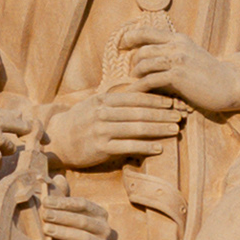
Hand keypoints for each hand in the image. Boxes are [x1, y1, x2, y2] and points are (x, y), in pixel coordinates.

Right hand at [43, 91, 173, 170]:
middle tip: (181, 115)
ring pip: (135, 128)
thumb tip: (142, 91)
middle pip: (139, 112)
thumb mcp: (96, 103)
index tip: (174, 101)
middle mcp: (103, 113)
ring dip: (158, 129)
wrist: (58, 139)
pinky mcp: (100, 148)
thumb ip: (116, 99)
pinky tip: (159, 148)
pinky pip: (127, 147)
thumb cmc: (82, 120)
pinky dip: (145, 147)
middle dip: (162, 113)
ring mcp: (101, 131)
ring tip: (175, 130)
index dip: (156, 99)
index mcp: (104, 100)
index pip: (135, 97)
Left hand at [115, 32, 239, 119]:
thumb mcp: (189, 57)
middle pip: (142, 49)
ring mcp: (177, 59)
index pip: (147, 32)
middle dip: (132, 62)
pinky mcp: (178, 76)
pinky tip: (135, 94)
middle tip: (131, 74)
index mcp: (178, 39)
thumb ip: (171, 56)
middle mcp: (176, 46)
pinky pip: (150, 80)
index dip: (130, 37)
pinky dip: (139, 88)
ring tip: (134, 84)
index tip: (121, 45)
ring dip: (135, 75)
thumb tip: (148, 63)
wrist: (229, 85)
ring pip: (144, 63)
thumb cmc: (208, 75)